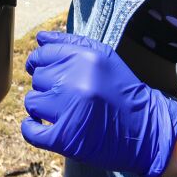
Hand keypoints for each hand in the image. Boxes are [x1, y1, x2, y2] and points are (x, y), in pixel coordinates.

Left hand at [21, 32, 176, 176]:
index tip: (48, 73)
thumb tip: (39, 38)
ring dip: (42, 107)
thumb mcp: (104, 57)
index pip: (42, 54)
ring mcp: (68, 110)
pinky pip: (31, 131)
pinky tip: (42, 125)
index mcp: (85, 58)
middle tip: (66, 95)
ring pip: (32, 101)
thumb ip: (70, 43)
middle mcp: (75, 81)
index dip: (41, 63)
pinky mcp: (65, 138)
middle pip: (38, 77)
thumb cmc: (122, 91)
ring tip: (61, 110)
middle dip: (47, 85)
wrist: (145, 130)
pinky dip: (31, 128)